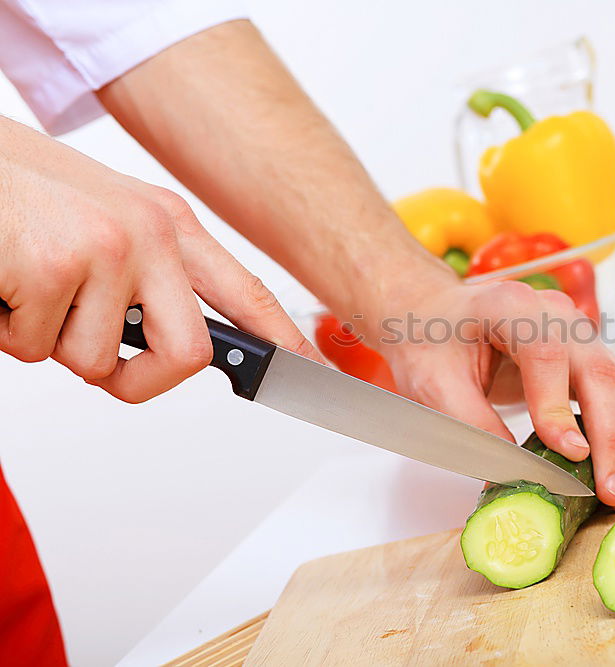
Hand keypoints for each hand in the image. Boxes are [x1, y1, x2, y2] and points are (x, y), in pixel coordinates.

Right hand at [0, 118, 320, 401]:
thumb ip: (148, 276)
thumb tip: (162, 338)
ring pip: (95, 362)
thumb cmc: (24, 193)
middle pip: (188, 355)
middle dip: (141, 381)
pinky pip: (36, 348)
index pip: (246, 293)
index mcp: (171, 225)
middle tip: (107, 370)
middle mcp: (151, 235)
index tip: (309, 371)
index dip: (282, 340)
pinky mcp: (56, 267)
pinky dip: (8, 329)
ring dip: (51, 341)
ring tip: (28, 286)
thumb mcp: (107, 221)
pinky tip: (4, 279)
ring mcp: (107, 250)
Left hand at [377, 280, 614, 511]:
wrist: (435, 317)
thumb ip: (472, 425)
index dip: (559, 405)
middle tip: (612, 492)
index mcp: (511, 306)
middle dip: (610, 438)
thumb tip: (513, 477)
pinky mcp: (587, 360)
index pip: (545, 353)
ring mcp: (578, 335)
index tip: (571, 454)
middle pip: (597, 372)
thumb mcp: (433, 383)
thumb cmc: (430, 343)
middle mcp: (556, 314)